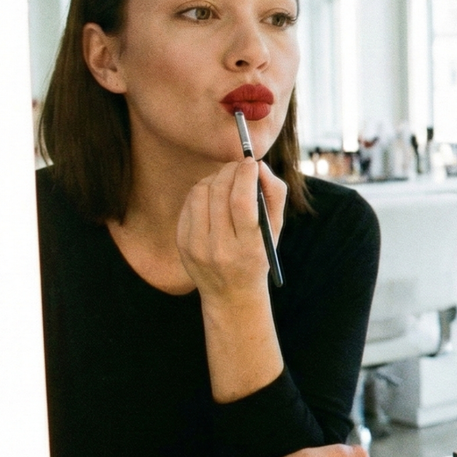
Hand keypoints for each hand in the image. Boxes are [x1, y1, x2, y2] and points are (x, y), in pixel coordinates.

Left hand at [176, 159, 286, 302]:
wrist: (231, 294)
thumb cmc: (258, 255)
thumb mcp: (274, 231)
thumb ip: (274, 195)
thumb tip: (258, 166)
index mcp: (248, 247)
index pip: (241, 201)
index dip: (245, 175)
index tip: (251, 162)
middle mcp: (220, 248)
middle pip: (219, 193)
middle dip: (231, 171)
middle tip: (240, 165)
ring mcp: (196, 247)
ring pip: (200, 193)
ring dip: (215, 178)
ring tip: (227, 179)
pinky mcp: (182, 243)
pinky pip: (189, 204)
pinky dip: (202, 191)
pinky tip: (213, 195)